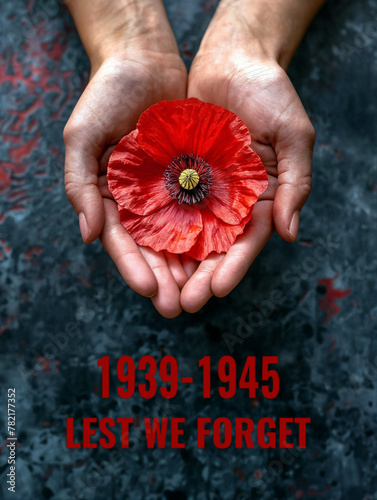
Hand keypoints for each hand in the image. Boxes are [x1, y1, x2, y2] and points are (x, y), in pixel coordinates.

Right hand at [64, 9, 192, 317]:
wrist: (143, 61)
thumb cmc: (104, 96)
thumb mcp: (82, 136)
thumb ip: (80, 184)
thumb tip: (88, 236)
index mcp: (112, 199)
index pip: (123, 242)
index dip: (134, 267)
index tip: (149, 290)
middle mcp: (144, 201)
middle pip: (156, 248)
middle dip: (167, 278)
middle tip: (180, 306)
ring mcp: (172, 190)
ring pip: (184, 235)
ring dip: (193, 266)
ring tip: (205, 291)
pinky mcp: (198, 176)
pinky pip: (208, 207)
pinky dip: (215, 231)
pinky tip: (224, 253)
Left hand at [180, 5, 315, 312]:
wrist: (232, 58)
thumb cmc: (271, 93)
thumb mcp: (294, 135)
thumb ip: (296, 183)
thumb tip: (290, 233)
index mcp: (259, 199)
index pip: (246, 243)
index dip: (232, 267)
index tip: (215, 290)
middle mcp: (227, 201)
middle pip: (211, 248)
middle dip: (195, 277)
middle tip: (178, 305)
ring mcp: (199, 189)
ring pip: (183, 234)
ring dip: (169, 264)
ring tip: (154, 290)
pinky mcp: (173, 174)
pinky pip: (161, 205)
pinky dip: (151, 229)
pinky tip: (140, 252)